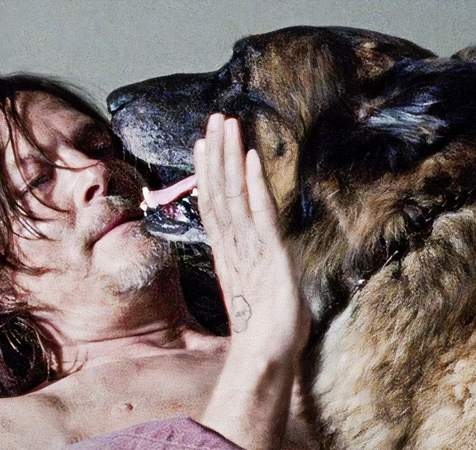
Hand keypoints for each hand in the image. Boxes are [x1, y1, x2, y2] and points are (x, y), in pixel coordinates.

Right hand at [193, 114, 309, 358]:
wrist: (266, 355)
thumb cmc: (264, 327)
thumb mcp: (258, 288)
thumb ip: (255, 264)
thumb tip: (260, 253)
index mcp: (229, 250)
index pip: (214, 202)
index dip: (209, 171)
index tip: (205, 143)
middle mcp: (234, 243)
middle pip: (220, 189)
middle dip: (218, 152)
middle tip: (215, 119)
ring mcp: (249, 247)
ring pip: (233, 194)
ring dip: (231, 157)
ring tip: (226, 125)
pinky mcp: (269, 254)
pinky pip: (259, 214)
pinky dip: (254, 185)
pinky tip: (251, 159)